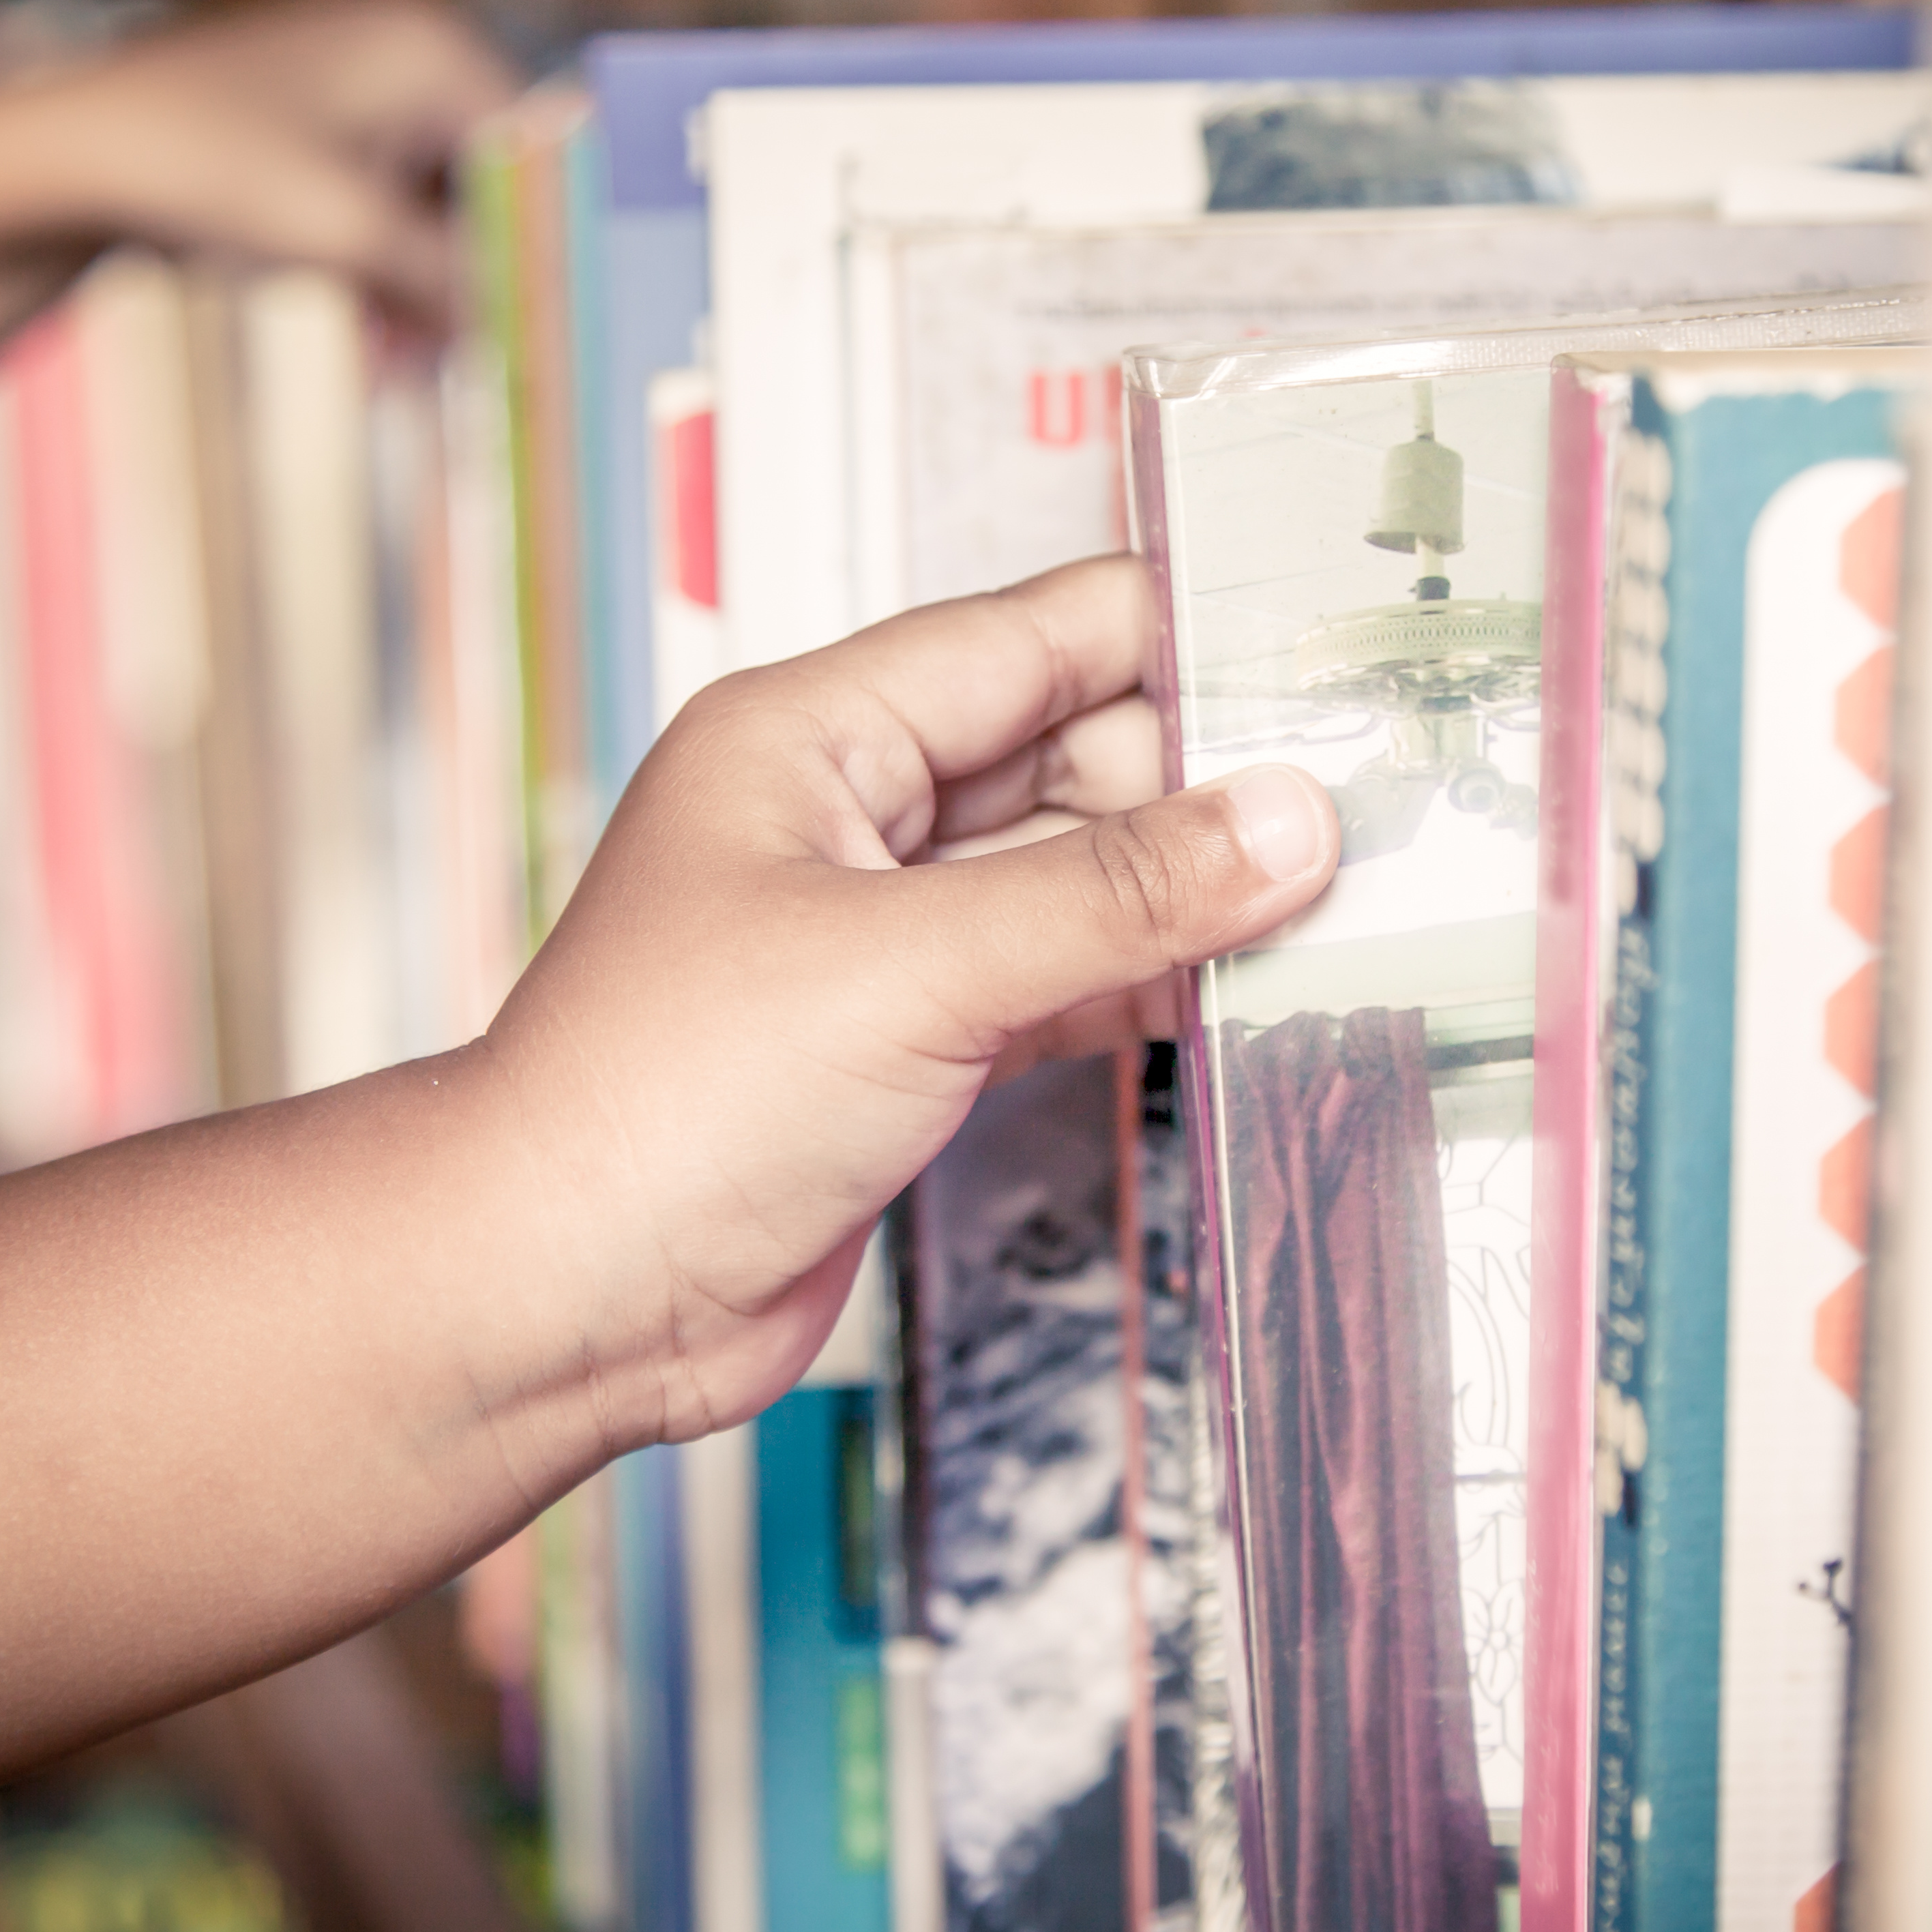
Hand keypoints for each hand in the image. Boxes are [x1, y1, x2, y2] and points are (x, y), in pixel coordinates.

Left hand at [0, 0, 513, 329]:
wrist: (54, 159)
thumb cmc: (200, 171)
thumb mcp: (350, 237)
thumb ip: (453, 279)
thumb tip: (522, 325)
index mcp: (427, 44)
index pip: (537, 150)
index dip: (547, 244)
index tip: (551, 326)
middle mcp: (398, 47)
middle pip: (488, 180)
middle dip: (482, 275)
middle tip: (484, 364)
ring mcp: (347, 83)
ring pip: (432, 204)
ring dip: (428, 290)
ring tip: (408, 363)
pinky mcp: (303, 126)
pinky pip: (378, 205)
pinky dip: (381, 272)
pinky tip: (371, 339)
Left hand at [481, 555, 1338, 1446]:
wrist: (561, 1294)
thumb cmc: (663, 1099)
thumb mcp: (917, 966)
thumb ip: (1116, 893)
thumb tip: (1288, 822)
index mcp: (817, 736)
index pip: (1034, 640)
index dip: (1177, 637)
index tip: (1322, 652)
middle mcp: (851, 818)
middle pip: (1071, 754)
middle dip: (1208, 779)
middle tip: (1370, 802)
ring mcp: (883, 936)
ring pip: (1076, 876)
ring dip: (1191, 891)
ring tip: (1346, 893)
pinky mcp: (912, 1046)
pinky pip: (1060, 979)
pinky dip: (1149, 983)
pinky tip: (1250, 988)